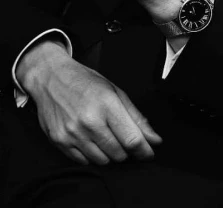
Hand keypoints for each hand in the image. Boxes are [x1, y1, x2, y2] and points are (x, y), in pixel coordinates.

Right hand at [17, 40, 161, 165]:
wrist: (51, 77)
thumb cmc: (86, 81)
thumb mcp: (116, 92)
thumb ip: (136, 117)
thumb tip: (154, 139)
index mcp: (107, 105)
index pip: (132, 139)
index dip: (144, 151)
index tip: (149, 153)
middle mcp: (89, 121)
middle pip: (119, 154)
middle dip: (127, 150)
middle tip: (123, 137)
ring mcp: (72, 133)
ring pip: (103, 161)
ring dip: (110, 153)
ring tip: (106, 136)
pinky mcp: (59, 141)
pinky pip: (84, 161)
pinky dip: (93, 155)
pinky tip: (91, 139)